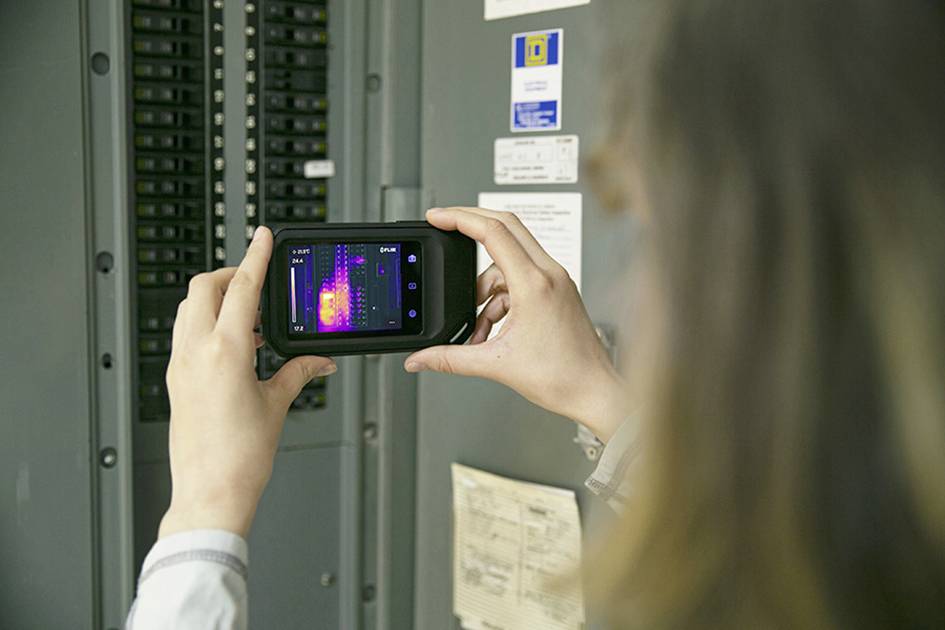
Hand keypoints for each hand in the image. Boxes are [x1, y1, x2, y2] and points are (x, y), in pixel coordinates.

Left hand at [159, 227, 335, 538]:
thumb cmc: (240, 458)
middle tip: (257, 281)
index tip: (262, 235)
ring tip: (250, 316)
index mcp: (226, 352)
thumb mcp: (277, 405)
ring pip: (189, 308)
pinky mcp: (174, 380)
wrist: (210, 493)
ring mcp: (180, 365)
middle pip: (204, 286)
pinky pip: (185, 334)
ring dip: (215, 298)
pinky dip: (206, 323)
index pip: (241, 287)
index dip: (255, 256)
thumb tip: (319, 361)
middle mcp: (196, 352)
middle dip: (230, 275)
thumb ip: (299, 372)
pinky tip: (234, 345)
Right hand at [405, 208, 626, 440]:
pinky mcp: (557, 291)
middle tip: (445, 230)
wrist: (594, 392)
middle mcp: (550, 274)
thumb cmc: (563, 377)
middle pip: (505, 226)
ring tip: (478, 325)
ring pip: (509, 258)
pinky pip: (520, 278)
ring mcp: (556, 280)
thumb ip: (450, 359)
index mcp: (535, 284)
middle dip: (471, 226)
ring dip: (485, 284)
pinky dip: (500, 297)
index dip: (460, 218)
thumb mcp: (496, 364)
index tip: (438, 217)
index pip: (493, 231)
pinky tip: (494, 328)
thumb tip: (420, 358)